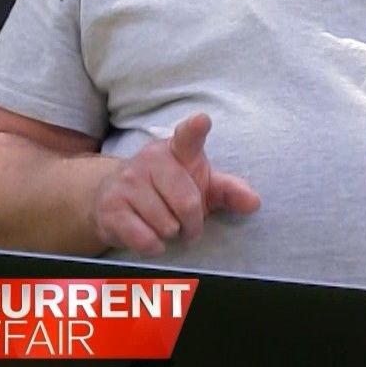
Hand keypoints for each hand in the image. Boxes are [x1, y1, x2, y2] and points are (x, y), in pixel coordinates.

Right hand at [91, 113, 259, 255]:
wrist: (113, 199)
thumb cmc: (167, 190)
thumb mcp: (201, 185)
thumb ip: (229, 191)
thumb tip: (254, 203)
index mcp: (177, 150)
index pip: (188, 137)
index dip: (195, 129)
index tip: (202, 120)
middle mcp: (150, 159)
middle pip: (187, 202)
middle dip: (193, 224)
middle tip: (188, 227)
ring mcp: (127, 182)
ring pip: (166, 224)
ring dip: (171, 234)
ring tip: (163, 224)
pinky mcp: (111, 206)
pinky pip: (144, 238)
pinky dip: (153, 246)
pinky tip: (148, 236)